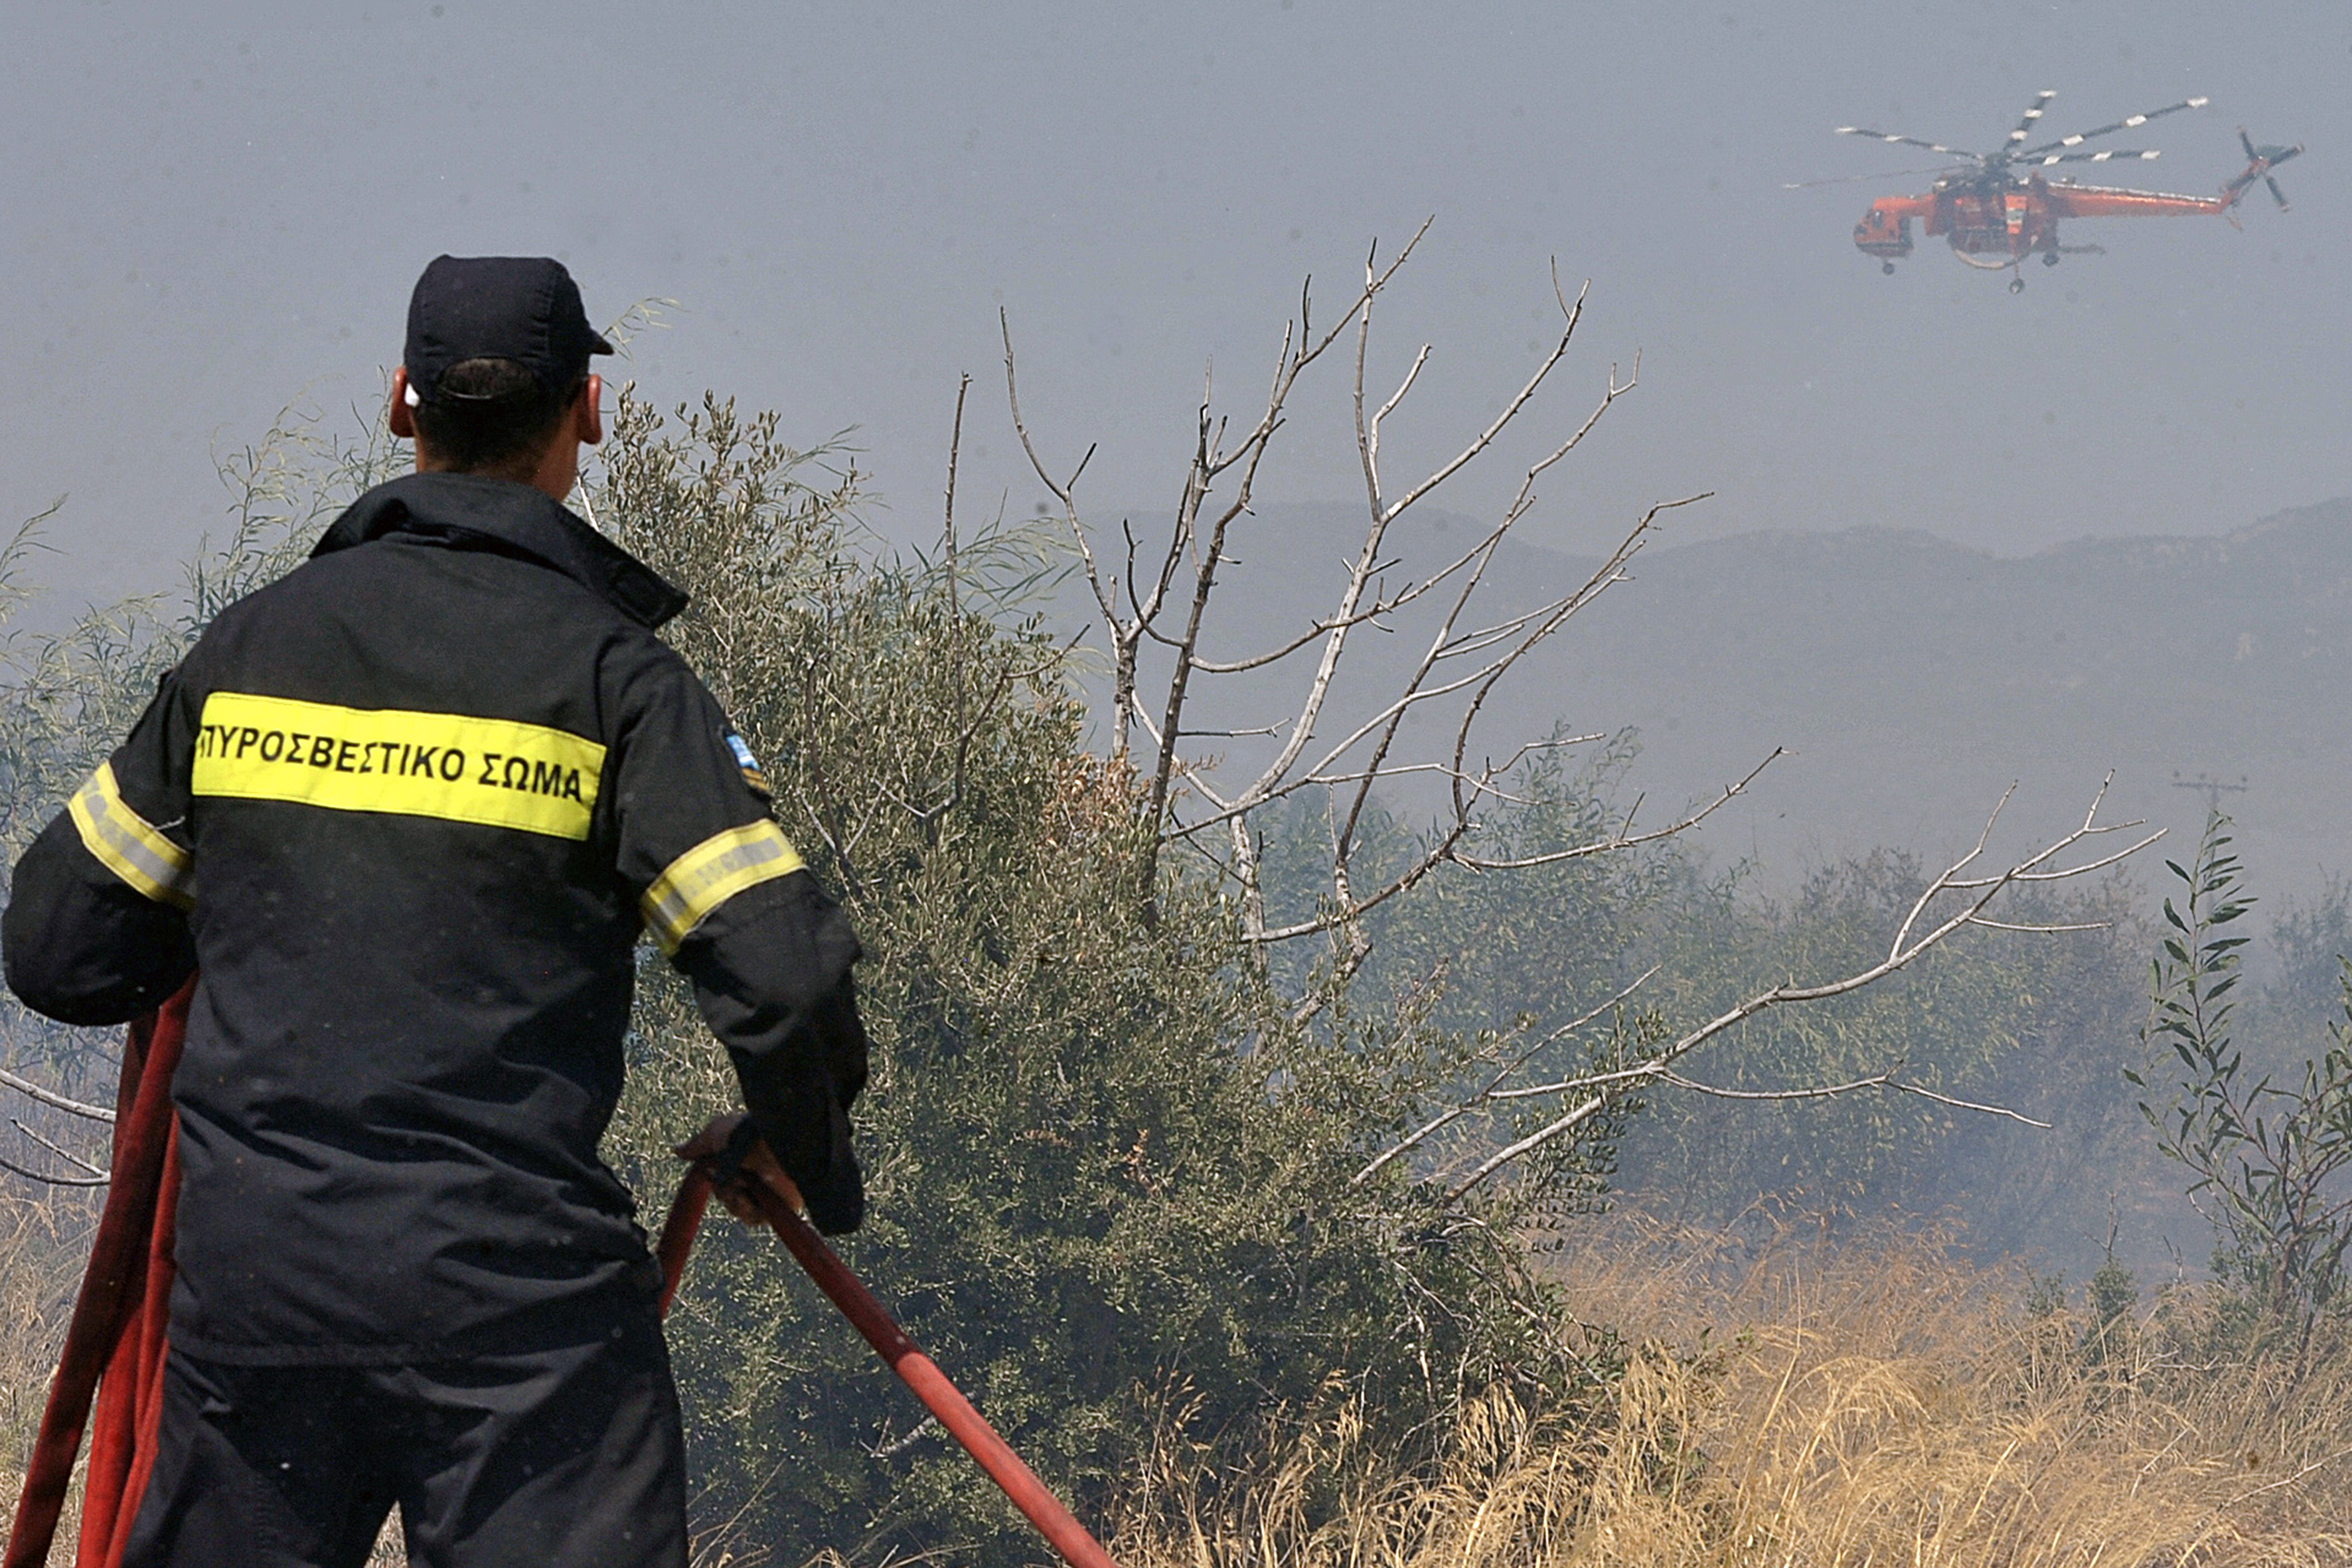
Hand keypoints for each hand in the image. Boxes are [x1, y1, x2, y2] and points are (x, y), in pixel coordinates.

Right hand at [674, 1113, 808, 1224]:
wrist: (772, 1147)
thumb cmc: (746, 1135)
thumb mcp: (714, 1134)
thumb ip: (696, 1145)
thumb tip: (677, 1150)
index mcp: (744, 1154)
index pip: (720, 1175)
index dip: (712, 1176)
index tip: (710, 1169)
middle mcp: (755, 1172)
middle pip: (724, 1193)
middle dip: (722, 1187)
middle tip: (729, 1175)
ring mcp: (766, 1190)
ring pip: (736, 1207)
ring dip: (732, 1198)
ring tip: (742, 1183)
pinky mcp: (777, 1205)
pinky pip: (752, 1218)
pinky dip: (745, 1209)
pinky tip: (748, 1196)